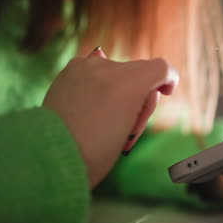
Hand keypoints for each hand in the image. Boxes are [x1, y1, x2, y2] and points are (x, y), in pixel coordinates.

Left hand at [43, 48, 178, 187]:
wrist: (54, 156)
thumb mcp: (131, 128)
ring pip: (115, 71)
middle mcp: (107, 66)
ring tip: (107, 117)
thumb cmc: (97, 150)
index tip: (166, 92)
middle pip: (138, 71)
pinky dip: (98, 85)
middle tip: (130, 120)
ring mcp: (84, 67)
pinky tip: (90, 107)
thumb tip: (143, 88)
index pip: (161, 68)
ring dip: (118, 87)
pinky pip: (92, 72)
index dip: (168, 79)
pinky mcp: (66, 72)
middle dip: (140, 90)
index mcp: (129, 82)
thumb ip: (142, 100)